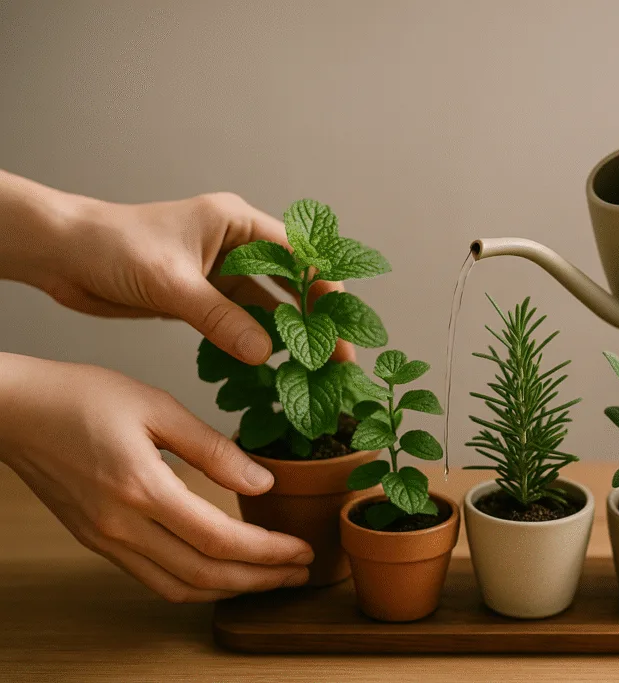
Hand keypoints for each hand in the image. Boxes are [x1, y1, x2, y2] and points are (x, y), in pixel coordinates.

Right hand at [0, 353, 313, 601]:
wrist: (14, 410)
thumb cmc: (82, 397)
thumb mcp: (157, 406)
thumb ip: (213, 448)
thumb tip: (263, 481)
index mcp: (141, 489)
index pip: (220, 540)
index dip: (269, 552)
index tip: (303, 549)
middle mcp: (122, 525)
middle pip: (205, 574)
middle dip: (261, 579)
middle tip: (301, 572)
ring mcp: (105, 539)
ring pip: (179, 587)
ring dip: (231, 590)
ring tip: (271, 577)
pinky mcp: (96, 540)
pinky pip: (153, 579)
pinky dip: (194, 585)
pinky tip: (221, 573)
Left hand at [17, 182, 353, 364]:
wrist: (62, 256)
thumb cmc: (112, 247)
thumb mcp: (171, 283)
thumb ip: (220, 318)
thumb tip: (266, 353)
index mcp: (235, 222)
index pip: (297, 251)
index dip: (324, 283)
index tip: (344, 316)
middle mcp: (235, 245)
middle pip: (290, 281)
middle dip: (317, 315)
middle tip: (341, 351)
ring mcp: (220, 273)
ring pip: (268, 304)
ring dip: (292, 332)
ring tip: (319, 364)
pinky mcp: (203, 298)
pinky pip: (241, 321)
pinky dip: (259, 340)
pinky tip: (278, 362)